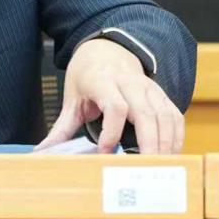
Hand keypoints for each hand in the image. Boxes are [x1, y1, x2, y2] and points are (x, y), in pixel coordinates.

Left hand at [36, 38, 183, 154]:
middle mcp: (130, 83)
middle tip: (143, 168)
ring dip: (165, 143)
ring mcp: (149, 88)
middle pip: (145, 113)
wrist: (107, 49)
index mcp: (103, 81)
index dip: (112, 131)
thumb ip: (61, 127)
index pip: (115, 106)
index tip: (105, 152)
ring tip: (158, 168)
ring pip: (164, 116)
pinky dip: (175, 137)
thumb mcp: (71, 97)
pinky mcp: (161, 95)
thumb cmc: (87, 75)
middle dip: (148, 143)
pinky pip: (175, 116)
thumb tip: (42, 151)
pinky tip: (170, 155)